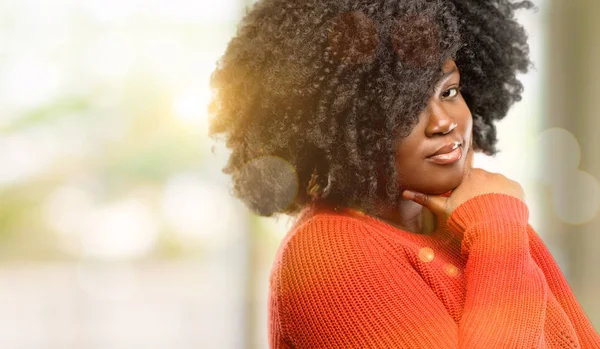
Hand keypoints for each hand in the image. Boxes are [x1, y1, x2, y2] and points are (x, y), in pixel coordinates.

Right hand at [401, 140, 524, 221]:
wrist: (494, 231)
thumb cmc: (465, 220)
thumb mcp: (443, 210)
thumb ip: (425, 199)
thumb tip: (404, 192)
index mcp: (467, 176)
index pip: (465, 178)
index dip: (465, 190)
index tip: (466, 201)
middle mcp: (485, 173)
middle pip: (482, 181)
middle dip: (480, 193)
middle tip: (477, 211)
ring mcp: (503, 180)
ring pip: (497, 186)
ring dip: (494, 196)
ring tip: (491, 214)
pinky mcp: (517, 189)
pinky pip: (512, 192)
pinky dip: (508, 200)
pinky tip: (502, 213)